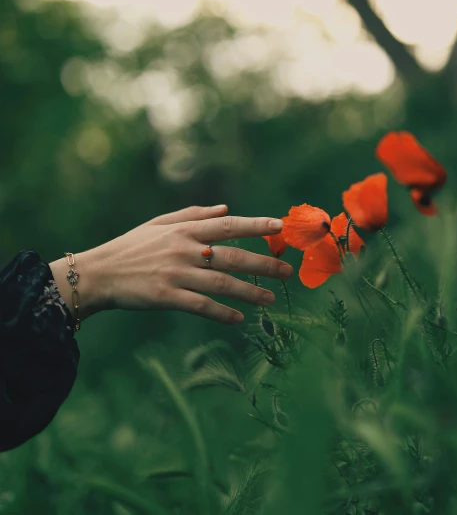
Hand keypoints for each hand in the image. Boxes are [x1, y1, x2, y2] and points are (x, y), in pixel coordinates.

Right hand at [50, 204, 291, 325]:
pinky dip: (222, 313)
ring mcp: (176, 274)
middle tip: (287, 271)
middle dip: (263, 263)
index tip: (279, 226)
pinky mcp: (167, 297)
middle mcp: (184, 250)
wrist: (99, 273)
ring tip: (271, 299)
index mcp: (184, 230)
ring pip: (222, 283)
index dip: (255, 225)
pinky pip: (202, 306)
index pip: (227, 225)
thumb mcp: (160, 224)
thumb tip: (226, 208)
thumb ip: (194, 214)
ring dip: (250, 292)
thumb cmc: (131, 247)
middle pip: (232, 256)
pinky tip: (239, 318)